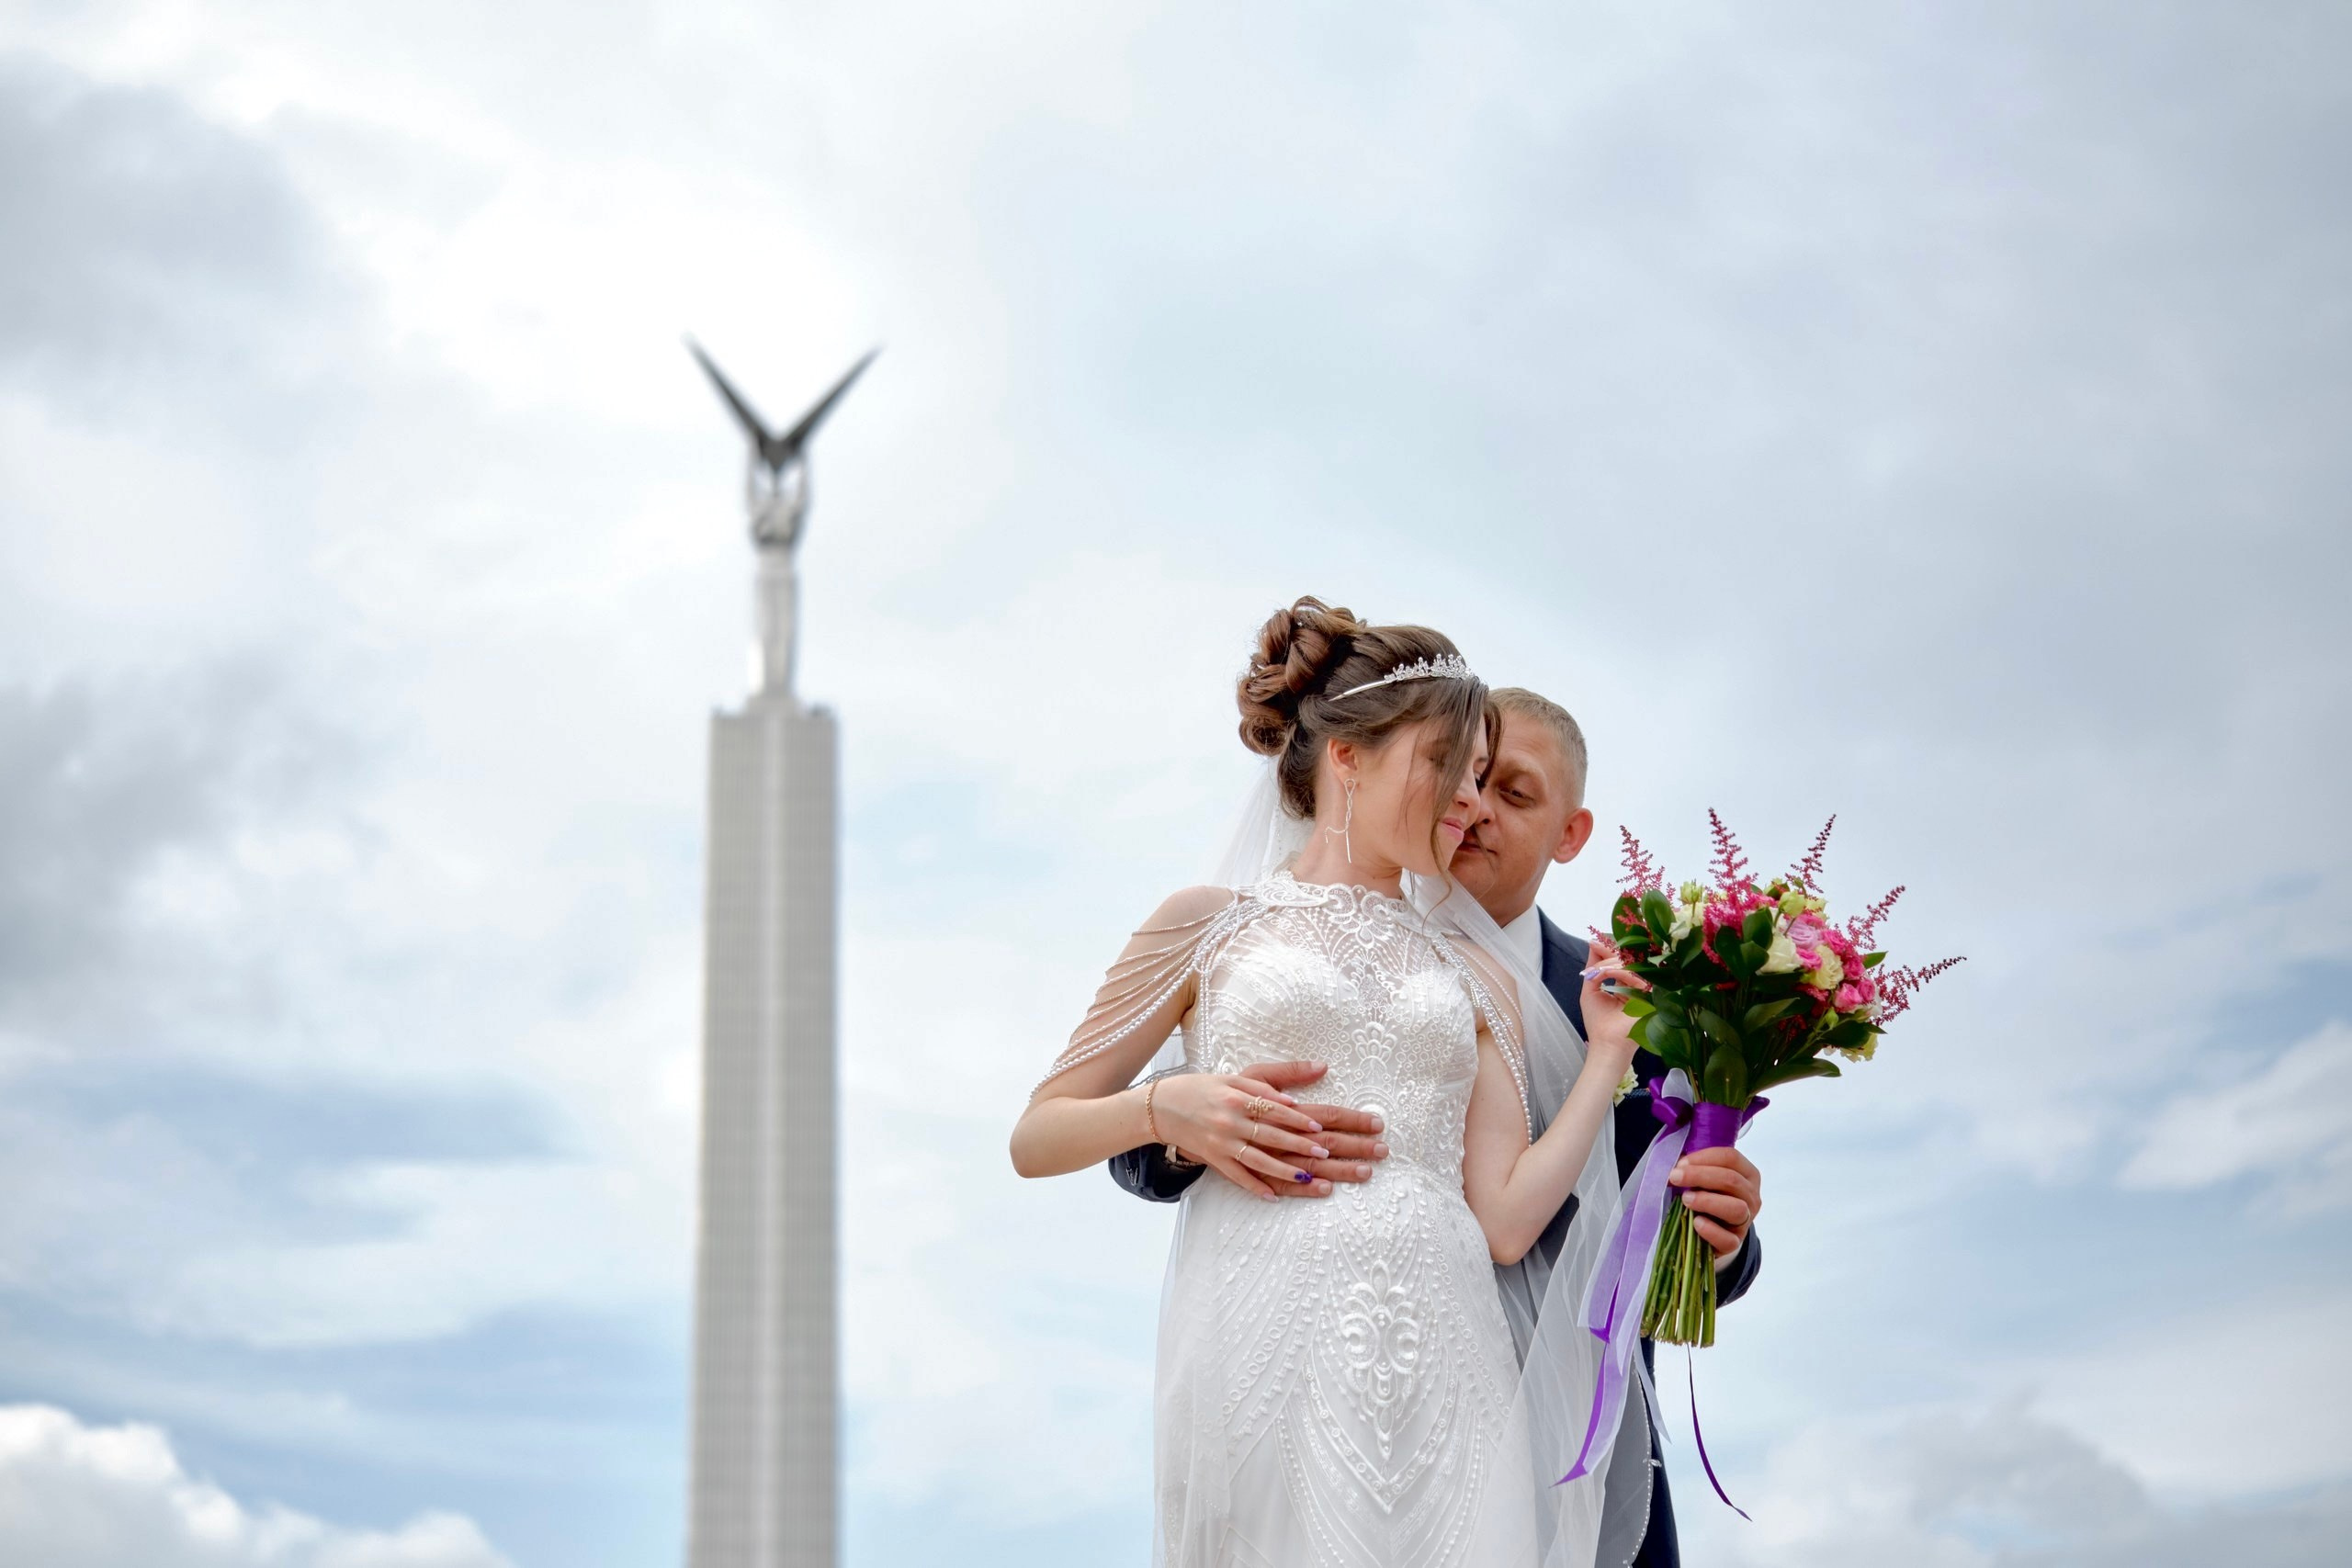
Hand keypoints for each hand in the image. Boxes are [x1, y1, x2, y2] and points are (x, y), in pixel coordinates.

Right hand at [1150, 1070, 1332, 1200]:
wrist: (1161, 1107)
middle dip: (1299, 1146)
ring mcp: (1221, 1143)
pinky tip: (1273, 1197)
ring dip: (1284, 1170)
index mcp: (1236, 1097)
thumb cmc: (1201, 1089)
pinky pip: (1237, 1176)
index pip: (1274, 1109)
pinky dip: (1255, 1187)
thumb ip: (1265, 1084)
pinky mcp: (1213, 1159)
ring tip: (1307, 1177)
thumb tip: (1294, 1097)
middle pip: (1270, 1136)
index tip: (1318, 1127)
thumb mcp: (1232, 1078)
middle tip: (1324, 1153)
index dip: (1297, 1118)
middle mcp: (1230, 1121)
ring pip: (1257, 1160)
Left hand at [1577, 942, 1646, 1076]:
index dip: (1607, 950)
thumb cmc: (1598, 1022)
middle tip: (1595, 951)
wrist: (1607, 1044)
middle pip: (1627, 959)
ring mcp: (1645, 990)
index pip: (1620, 962)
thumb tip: (1593, 943)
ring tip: (1597, 972)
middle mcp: (1637, 986)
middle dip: (1609, 954)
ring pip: (1631, 964)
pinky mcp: (1650, 994)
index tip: (1594, 942)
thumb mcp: (1590, 990)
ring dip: (1610, 964)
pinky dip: (1618, 971)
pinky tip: (1605, 975)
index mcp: (1625, 985)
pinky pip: (1636, 974)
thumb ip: (1593, 968)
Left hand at [1669, 1146, 1761, 1259]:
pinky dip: (1711, 1230)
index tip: (1681, 1164)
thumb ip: (1694, 1167)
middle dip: (1700, 1176)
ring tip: (1686, 1199)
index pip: (1731, 1158)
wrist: (1712, 1231)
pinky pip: (1728, 1239)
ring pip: (1736, 1208)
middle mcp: (1751, 1197)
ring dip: (1708, 1201)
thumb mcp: (1705, 1178)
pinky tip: (1696, 1223)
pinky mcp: (1735, 1243)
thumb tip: (1676, 1165)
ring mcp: (1746, 1221)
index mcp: (1747, 1174)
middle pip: (1732, 1180)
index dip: (1704, 1158)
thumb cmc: (1707, 1195)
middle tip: (1675, 1177)